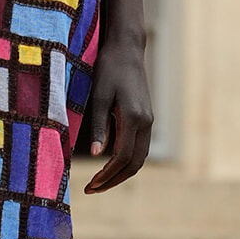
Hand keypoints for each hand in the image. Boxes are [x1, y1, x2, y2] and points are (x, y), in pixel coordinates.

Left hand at [83, 38, 152, 193]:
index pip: (123, 157)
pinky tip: (109, 164)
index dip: (107, 175)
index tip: (91, 184)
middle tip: (92, 189)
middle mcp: (146, 122)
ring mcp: (149, 120)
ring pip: (140, 158)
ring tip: (100, 182)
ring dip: (121, 173)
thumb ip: (99, 126)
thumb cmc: (108, 69)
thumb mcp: (98, 96)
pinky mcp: (146, 118)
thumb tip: (96, 156)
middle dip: (114, 180)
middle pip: (135, 164)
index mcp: (134, 118)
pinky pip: (140, 147)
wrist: (127, 49)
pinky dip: (127, 161)